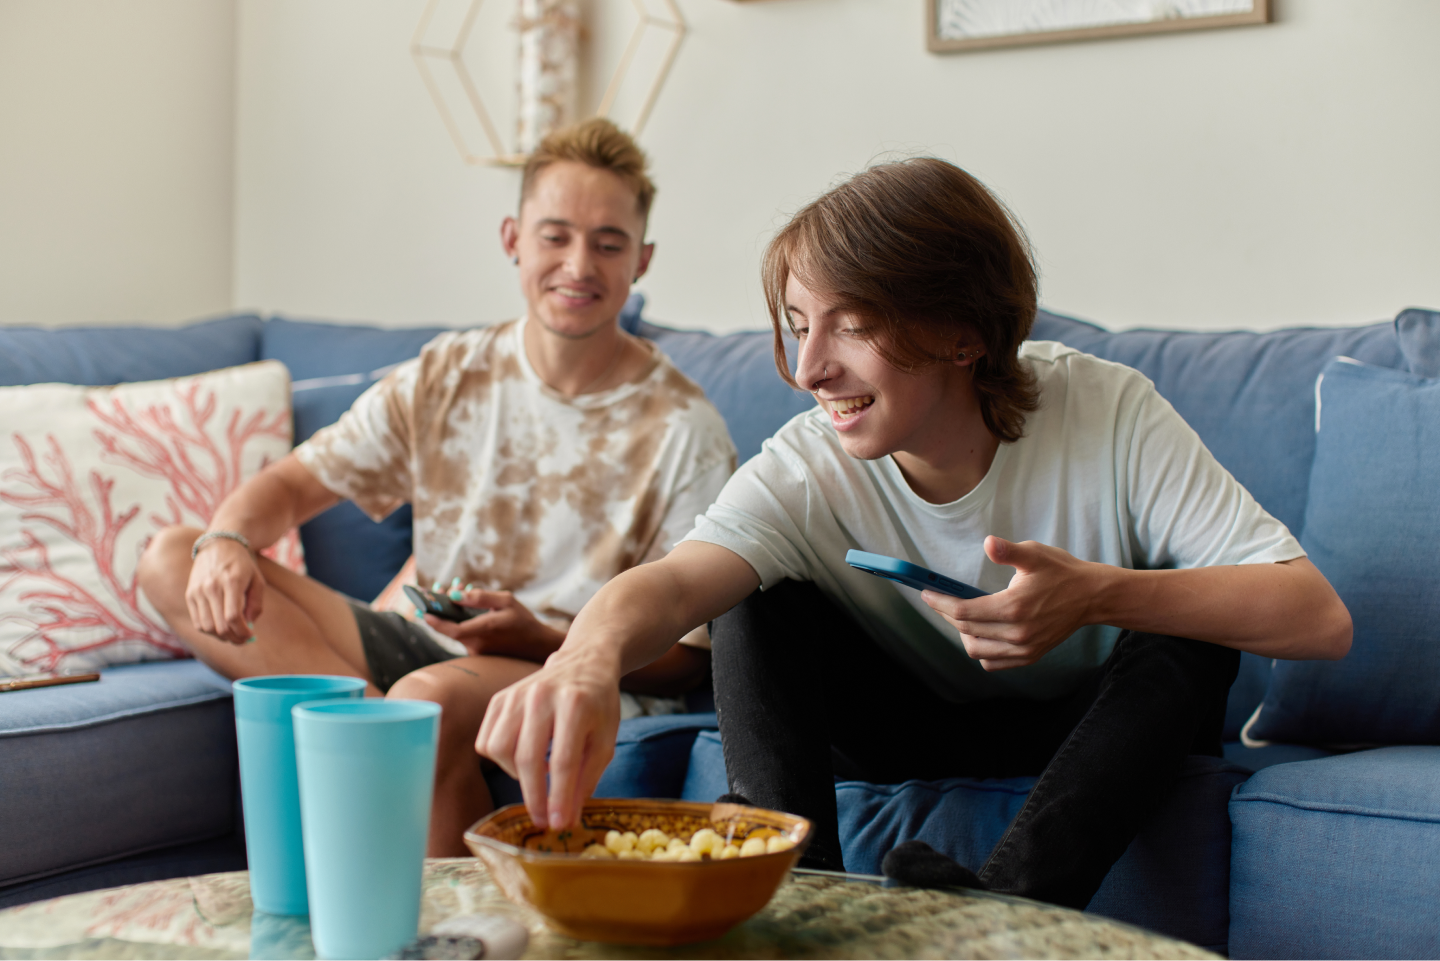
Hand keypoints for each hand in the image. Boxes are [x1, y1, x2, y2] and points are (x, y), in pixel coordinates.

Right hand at [186, 537, 263, 644]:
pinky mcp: (189, 594)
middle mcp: (211, 586)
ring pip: (206, 627)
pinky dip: (209, 630)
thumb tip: (249, 625)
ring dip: (220, 637)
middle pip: (219, 626)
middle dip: (233, 638)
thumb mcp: (257, 580)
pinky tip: (219, 627)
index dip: (242, 632)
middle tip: (243, 639)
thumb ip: (256, 604)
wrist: (218, 545)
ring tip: (232, 634)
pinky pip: (197, 621)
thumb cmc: (242, 565)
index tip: (250, 635)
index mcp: (231, 581)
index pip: (233, 617)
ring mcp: (198, 591)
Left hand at [420, 582, 565, 661]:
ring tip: (453, 590)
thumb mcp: (506, 601)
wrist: (536, 645)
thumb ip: (480, 598)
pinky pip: (462, 634)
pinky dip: (459, 619)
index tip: (423, 610)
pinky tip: (463, 604)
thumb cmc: (523, 621)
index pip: (451, 629)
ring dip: (450, 612)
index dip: (435, 621)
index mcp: (483, 630)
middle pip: (449, 628)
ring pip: (455, 630)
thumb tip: (455, 595)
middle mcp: (476, 644)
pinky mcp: (478, 652)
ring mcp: (476, 650)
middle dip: (440, 609)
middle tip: (436, 591)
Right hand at [475, 643, 622, 830]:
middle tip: (543, 820)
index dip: (560, 797)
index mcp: (575, 703)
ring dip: (516, 776)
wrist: (583, 662)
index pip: (563, 760)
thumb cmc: (598, 704)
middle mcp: (541, 696)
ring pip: (500, 750)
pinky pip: (486, 741)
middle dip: (534, 797)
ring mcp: (516, 694)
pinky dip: (501, 759)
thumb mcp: (606, 739)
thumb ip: (587, 777)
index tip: (559, 824)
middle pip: (527, 758)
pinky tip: (523, 758)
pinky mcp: (499, 698)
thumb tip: (567, 818)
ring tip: (538, 776)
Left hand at [921, 536, 1101, 671]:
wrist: (1092, 597)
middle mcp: (1018, 633)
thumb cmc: (1061, 572)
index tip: (926, 593)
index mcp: (1014, 607)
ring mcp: (1024, 648)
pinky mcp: (1030, 656)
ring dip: (962, 634)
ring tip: (961, 616)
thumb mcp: (1035, 554)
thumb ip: (1008, 551)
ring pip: (976, 651)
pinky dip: (981, 651)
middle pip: (966, 630)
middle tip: (938, 599)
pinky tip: (980, 633)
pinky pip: (993, 663)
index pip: (964, 612)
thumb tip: (988, 544)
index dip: (940, 603)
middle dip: (947, 614)